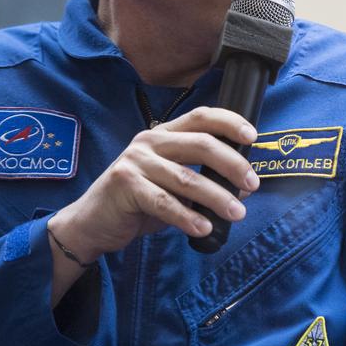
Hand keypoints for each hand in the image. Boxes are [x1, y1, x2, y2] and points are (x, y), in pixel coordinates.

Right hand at [48, 106, 259, 260]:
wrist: (93, 222)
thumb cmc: (139, 201)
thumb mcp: (174, 184)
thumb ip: (203, 178)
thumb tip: (243, 187)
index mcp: (164, 134)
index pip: (201, 117)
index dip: (229, 122)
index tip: (253, 136)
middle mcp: (149, 141)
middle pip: (201, 144)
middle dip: (232, 164)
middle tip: (252, 184)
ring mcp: (135, 162)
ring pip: (187, 178)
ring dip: (217, 197)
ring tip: (237, 213)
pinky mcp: (125, 186)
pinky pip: (165, 203)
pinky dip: (188, 217)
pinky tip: (205, 228)